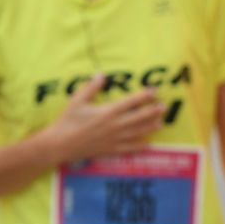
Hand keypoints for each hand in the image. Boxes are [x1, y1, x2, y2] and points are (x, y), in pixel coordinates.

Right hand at [44, 73, 165, 163]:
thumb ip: (91, 88)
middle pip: (140, 117)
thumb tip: (101, 74)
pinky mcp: (112, 149)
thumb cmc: (67, 121)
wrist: (60, 144)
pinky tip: (149, 144)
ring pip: (138, 132)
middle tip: (164, 107)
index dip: (144, 96)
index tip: (154, 90)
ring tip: (161, 123)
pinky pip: (130, 148)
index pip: (131, 102)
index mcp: (108, 112)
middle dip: (153, 111)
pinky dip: (141, 146)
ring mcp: (115, 139)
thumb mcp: (77, 101)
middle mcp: (115, 125)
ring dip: (151, 127)